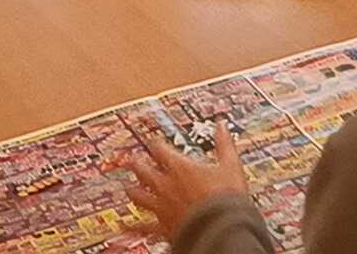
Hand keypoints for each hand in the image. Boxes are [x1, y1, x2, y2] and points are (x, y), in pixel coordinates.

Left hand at [126, 125, 248, 240]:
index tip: (154, 141)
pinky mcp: (163, 227)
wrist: (220, 230)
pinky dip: (133, 227)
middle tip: (133, 160)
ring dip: (133, 191)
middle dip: (138, 164)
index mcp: (181, 168)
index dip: (156, 143)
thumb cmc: (226, 199)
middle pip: (144, 170)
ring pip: (139, 196)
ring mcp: (162, 206)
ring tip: (128, 187)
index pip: (160, 149)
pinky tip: (125, 226)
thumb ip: (224, 144)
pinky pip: (143, 227)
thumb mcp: (230, 166)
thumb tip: (221, 126)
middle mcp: (167, 186)